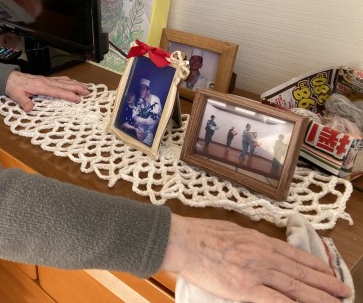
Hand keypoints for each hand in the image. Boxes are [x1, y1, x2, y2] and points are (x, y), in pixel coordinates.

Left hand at [5, 70, 89, 111]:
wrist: (10, 78)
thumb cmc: (14, 87)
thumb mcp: (16, 96)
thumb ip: (23, 102)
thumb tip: (29, 109)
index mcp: (40, 87)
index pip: (57, 91)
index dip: (68, 95)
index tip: (78, 99)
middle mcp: (46, 82)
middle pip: (64, 85)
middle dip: (77, 88)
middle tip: (88, 92)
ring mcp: (47, 80)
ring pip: (64, 81)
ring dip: (75, 84)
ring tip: (86, 87)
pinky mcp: (46, 79)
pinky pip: (60, 79)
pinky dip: (69, 81)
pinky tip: (73, 82)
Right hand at [160, 215, 350, 302]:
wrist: (182, 240)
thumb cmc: (200, 233)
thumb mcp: (230, 229)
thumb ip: (248, 239)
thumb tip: (259, 245)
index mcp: (257, 240)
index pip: (293, 254)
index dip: (314, 264)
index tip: (328, 272)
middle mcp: (261, 255)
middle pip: (299, 271)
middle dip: (324, 283)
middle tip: (343, 291)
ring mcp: (254, 272)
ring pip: (294, 287)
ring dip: (317, 297)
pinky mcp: (244, 289)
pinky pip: (274, 300)